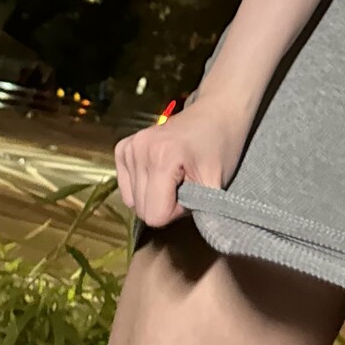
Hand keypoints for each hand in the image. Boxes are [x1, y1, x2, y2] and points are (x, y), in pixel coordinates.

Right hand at [113, 91, 256, 228]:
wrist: (217, 112)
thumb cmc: (221, 146)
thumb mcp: (216, 183)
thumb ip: (200, 210)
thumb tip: (190, 232)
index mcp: (162, 158)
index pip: (155, 215)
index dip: (177, 211)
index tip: (192, 191)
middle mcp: (139, 150)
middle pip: (142, 209)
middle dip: (166, 204)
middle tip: (186, 184)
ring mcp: (129, 147)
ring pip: (132, 201)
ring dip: (155, 196)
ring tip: (175, 176)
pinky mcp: (123, 147)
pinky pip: (125, 186)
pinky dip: (143, 186)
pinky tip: (160, 171)